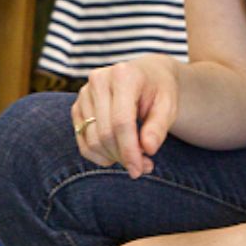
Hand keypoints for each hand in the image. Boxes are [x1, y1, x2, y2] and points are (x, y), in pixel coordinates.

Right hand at [74, 55, 180, 177]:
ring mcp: (84, 93)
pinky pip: (82, 141)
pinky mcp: (77, 107)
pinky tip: (117, 154)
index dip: (129, 150)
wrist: (146, 75)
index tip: (139, 170)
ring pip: (92, 140)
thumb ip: (158, 127)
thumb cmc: (159, 91)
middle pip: (104, 133)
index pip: (121, 121)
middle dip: (123, 156)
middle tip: (142, 166)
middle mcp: (98, 81)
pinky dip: (99, 155)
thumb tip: (148, 149)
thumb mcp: (168, 106)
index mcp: (123, 75)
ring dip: (112, 157)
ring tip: (134, 158)